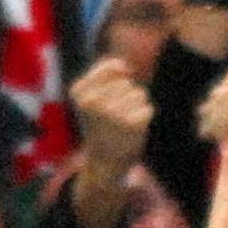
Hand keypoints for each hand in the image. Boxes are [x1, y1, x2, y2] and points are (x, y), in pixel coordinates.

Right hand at [71, 54, 152, 175]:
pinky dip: (142, 119)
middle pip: (126, 82)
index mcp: (79, 92)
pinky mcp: (131, 125)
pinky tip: (129, 132)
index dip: (113, 83)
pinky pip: (148, 108)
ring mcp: (112, 113)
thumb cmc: (98, 122)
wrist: (102, 161)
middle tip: (110, 118)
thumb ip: (104, 71)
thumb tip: (124, 67)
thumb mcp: (90, 94)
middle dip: (123, 97)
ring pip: (138, 94)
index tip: (101, 102)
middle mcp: (93, 102)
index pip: (114, 67)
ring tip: (120, 124)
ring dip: (133, 107)